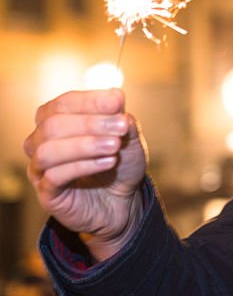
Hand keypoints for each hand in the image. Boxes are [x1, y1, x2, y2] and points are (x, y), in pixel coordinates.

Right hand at [24, 89, 146, 261]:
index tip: (117, 102)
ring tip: (114, 147)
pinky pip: (55, 176)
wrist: (123, 200)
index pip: (63, 103)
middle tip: (121, 128)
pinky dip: (84, 166)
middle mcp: (41, 142)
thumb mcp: (128, 138)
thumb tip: (116, 95)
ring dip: (85, 145)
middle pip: (52, 125)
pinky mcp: (47, 193)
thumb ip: (122, 119)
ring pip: (47, 151)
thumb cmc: (119, 162)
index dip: (89, 100)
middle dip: (90, 123)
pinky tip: (108, 162)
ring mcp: (41, 168)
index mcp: (57, 120)